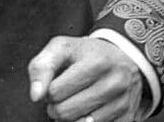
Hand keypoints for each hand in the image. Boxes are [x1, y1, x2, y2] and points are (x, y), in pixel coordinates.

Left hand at [27, 36, 143, 121]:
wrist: (125, 56)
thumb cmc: (88, 53)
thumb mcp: (62, 47)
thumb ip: (42, 66)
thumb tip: (35, 95)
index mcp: (96, 62)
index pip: (54, 91)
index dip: (48, 89)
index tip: (54, 83)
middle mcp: (113, 83)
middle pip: (65, 112)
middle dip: (56, 106)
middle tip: (62, 95)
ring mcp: (123, 103)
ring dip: (70, 117)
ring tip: (74, 101)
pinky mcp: (128, 118)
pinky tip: (87, 110)